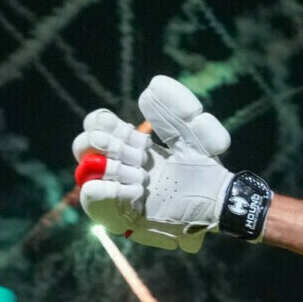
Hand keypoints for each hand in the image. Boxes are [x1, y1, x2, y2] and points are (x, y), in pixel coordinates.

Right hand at [73, 76, 238, 251]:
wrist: (220, 204)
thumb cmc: (207, 172)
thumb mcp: (197, 136)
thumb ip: (179, 110)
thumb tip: (153, 85)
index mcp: (129, 146)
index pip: (95, 125)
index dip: (107, 124)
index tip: (136, 134)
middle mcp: (117, 167)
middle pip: (83, 145)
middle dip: (110, 145)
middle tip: (141, 156)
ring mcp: (114, 192)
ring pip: (86, 171)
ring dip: (112, 168)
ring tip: (141, 176)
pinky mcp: (118, 216)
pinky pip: (91, 198)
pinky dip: (106, 190)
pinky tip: (135, 191)